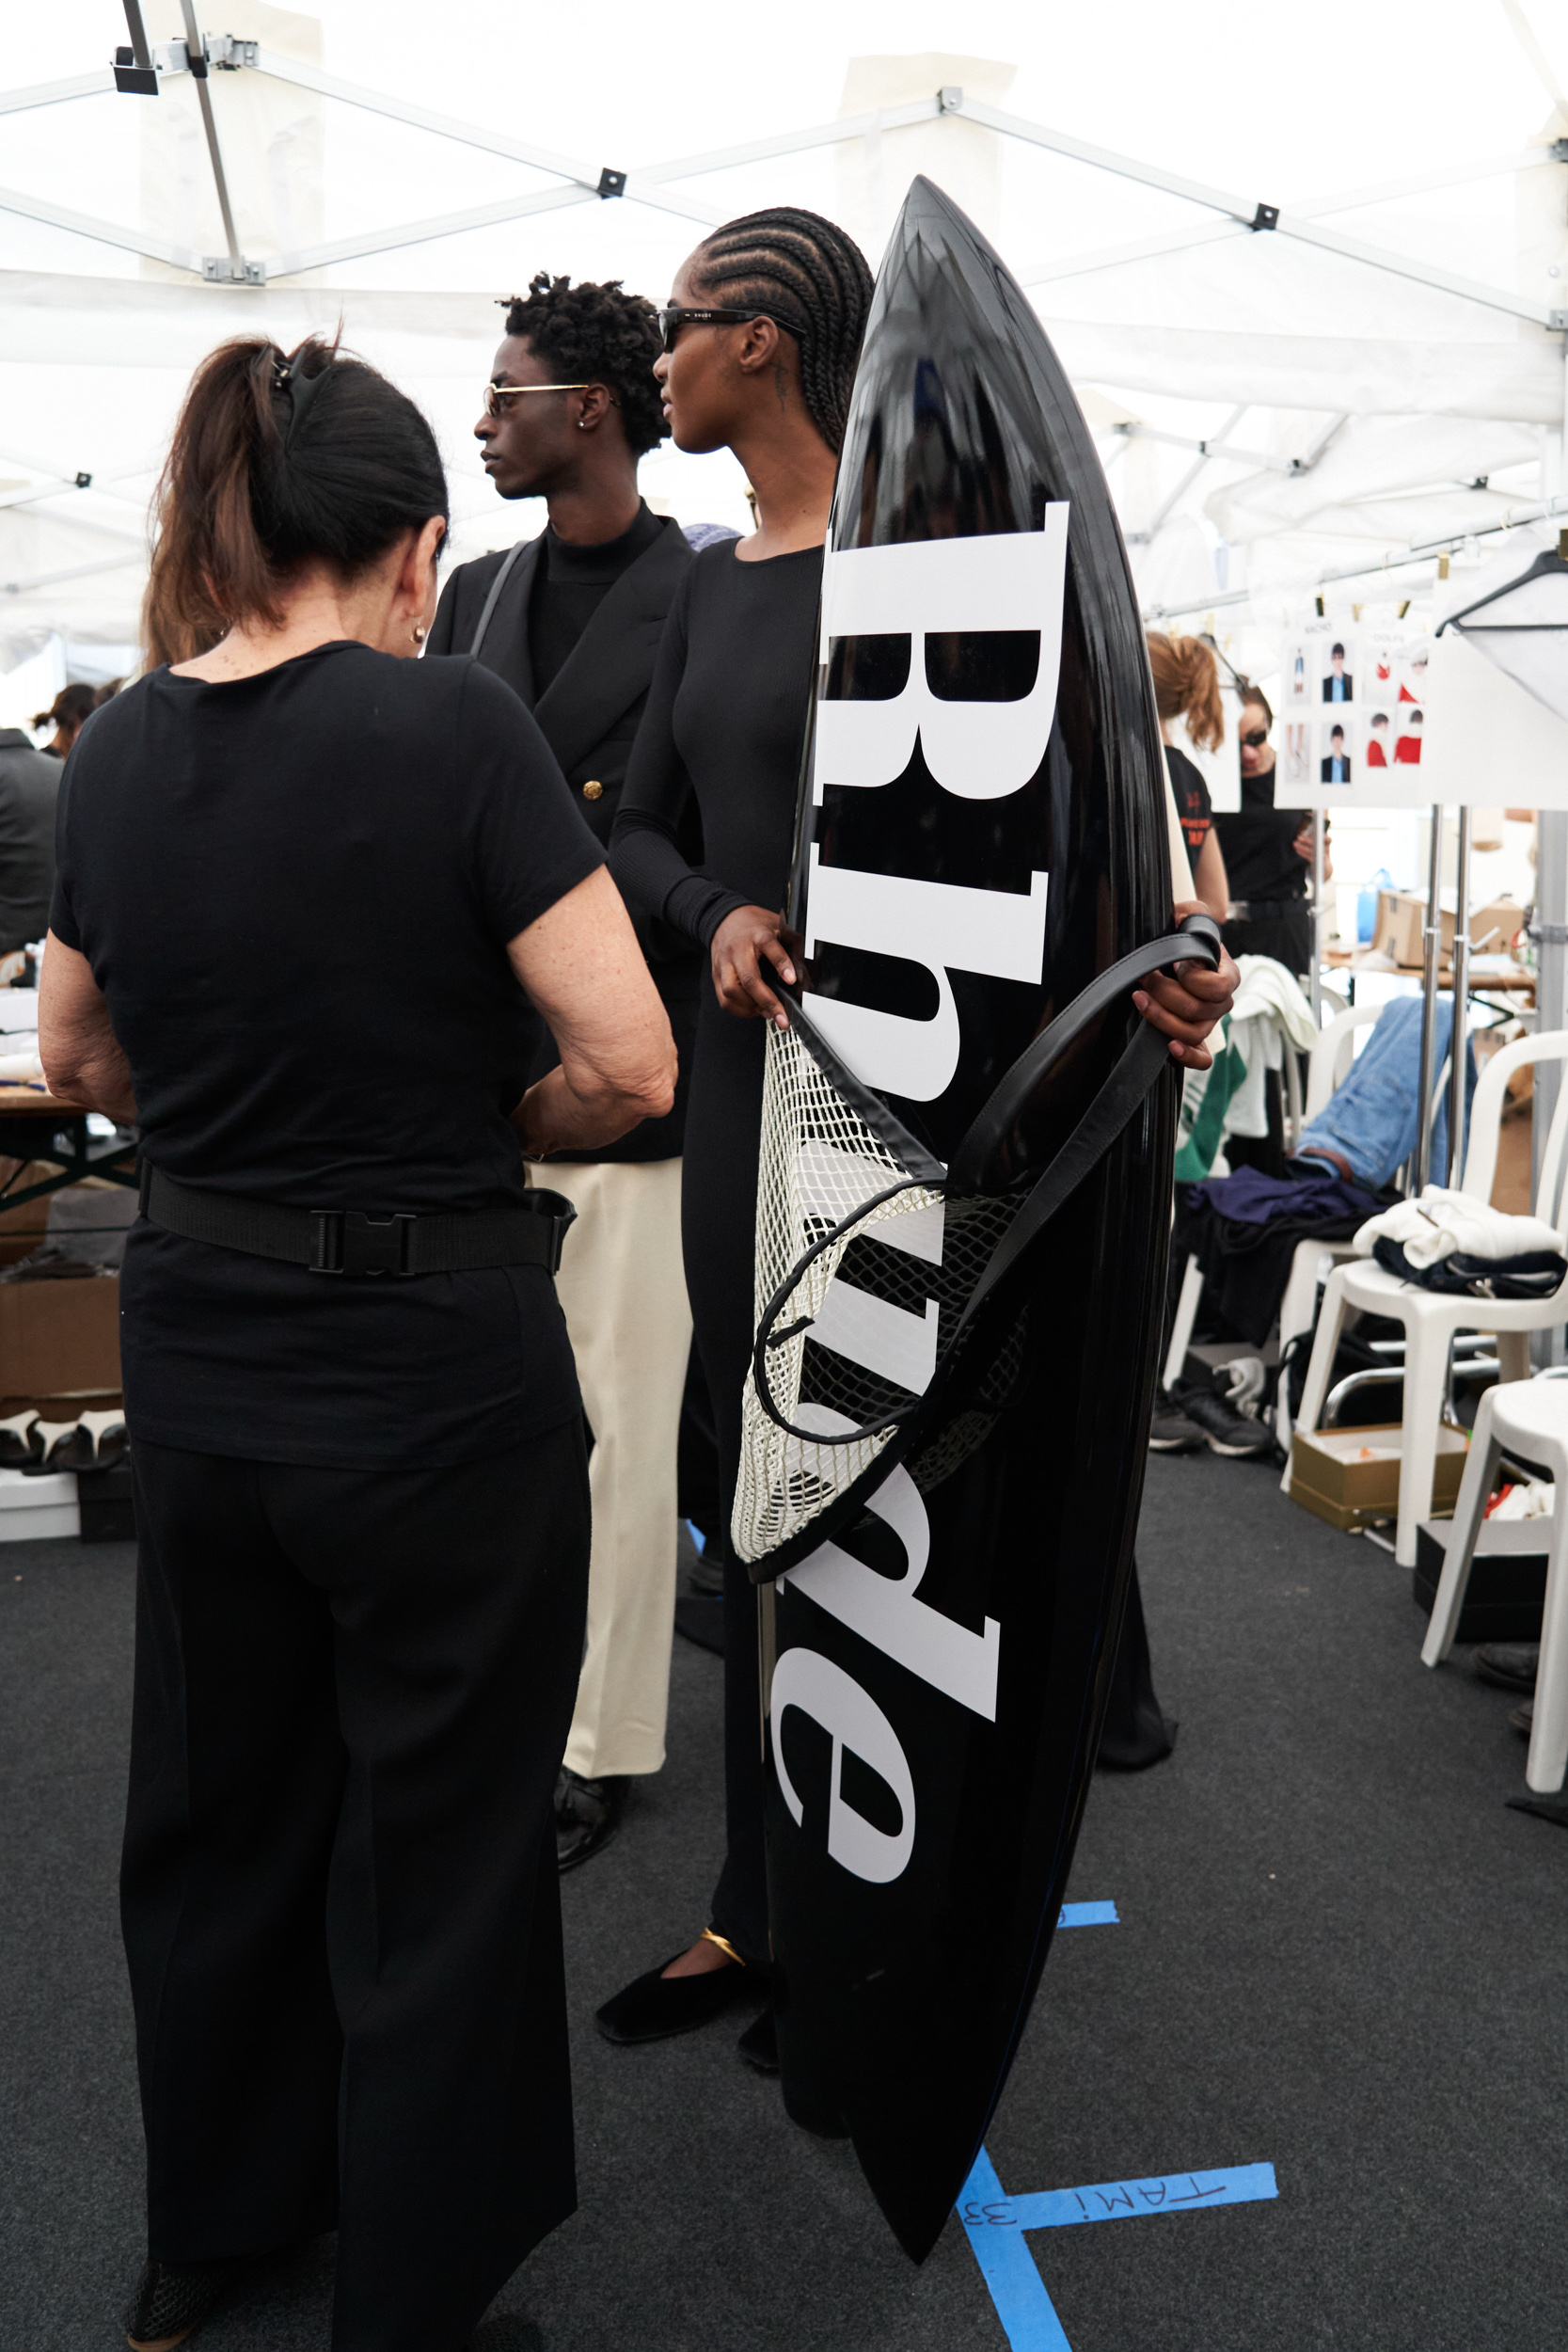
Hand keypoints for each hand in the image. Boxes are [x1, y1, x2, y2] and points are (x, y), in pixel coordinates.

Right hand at [711, 904, 795, 1026]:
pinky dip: (740, 1010)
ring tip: (768, 1012)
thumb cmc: (755, 927)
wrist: (726, 920)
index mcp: (757, 934)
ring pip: (732, 991)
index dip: (781, 963)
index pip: (769, 946)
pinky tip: (753, 1009)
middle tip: (781, 1016)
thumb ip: (793, 948)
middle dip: (767, 1001)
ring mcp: (724, 964)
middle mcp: (737, 950)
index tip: (791, 980)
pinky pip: (725, 1000)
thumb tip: (805, 977)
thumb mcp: (778, 928)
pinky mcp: (715, 976)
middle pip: (748, 978)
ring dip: (751, 1007)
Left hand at [1132, 902, 1237, 1071]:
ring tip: (1140, 1000)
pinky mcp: (1195, 1037)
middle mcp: (1222, 1001)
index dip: (1194, 978)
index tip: (1175, 963)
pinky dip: (1188, 1056)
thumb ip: (1189, 914)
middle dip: (1165, 994)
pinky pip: (1202, 1059)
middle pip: (1200, 1011)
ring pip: (1194, 1033)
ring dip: (1163, 1019)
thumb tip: (1181, 922)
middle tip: (1144, 979)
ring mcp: (1209, 1021)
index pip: (1219, 987)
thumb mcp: (1186, 916)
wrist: (1171, 955)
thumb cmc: (1180, 936)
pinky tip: (1168, 1046)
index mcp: (1227, 973)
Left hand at [1292, 817, 1332, 879]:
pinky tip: (1297, 849)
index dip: (1321, 833)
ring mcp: (1323, 856)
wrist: (1323, 867)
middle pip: (1318, 843)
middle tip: (1299, 836)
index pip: (1326, 837)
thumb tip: (1304, 825)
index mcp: (1327, 842)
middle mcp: (1326, 848)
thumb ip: (1312, 835)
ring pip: (1313, 851)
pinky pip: (1310, 857)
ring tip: (1295, 843)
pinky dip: (1303, 853)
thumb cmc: (1317, 850)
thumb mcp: (1316, 842)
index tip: (1314, 830)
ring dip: (1303, 847)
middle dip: (1308, 840)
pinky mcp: (1319, 863)